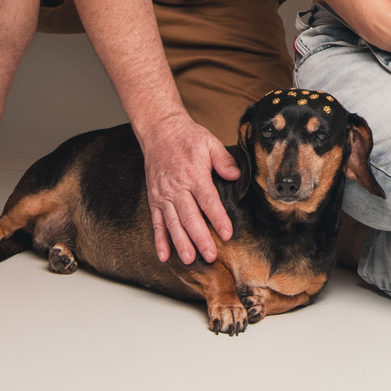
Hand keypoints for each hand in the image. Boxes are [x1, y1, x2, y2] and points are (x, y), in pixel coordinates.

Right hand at [139, 112, 241, 265]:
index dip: (217, 218)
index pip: (208, 201)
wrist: (160, 131)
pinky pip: (156, 222)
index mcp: (194, 174)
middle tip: (210, 255)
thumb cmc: (187, 137)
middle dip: (200, 238)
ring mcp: (164, 195)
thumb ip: (224, 160)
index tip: (227, 233)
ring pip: (172, 223)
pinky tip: (164, 255)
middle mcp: (177, 188)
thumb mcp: (210, 142)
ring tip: (190, 259)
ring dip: (181, 243)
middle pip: (190, 217)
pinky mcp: (154, 199)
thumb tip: (237, 175)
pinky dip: (159, 240)